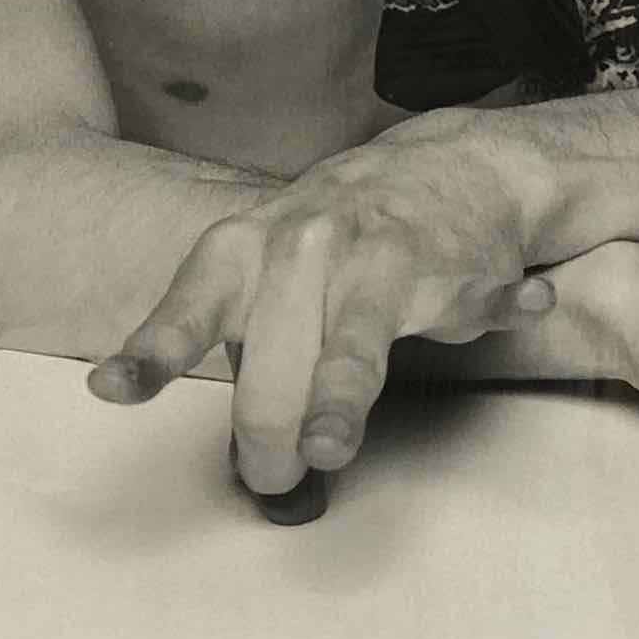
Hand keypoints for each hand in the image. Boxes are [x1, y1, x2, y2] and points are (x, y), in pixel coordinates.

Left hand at [84, 115, 552, 504]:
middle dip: (266, 436)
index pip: (191, 304)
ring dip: (338, 400)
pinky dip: (493, 310)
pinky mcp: (442, 270)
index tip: (113, 387)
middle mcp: (304, 245)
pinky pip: (463, 307)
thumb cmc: (342, 230)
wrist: (447, 165)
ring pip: (349, 347)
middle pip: (271, 364)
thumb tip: (231, 437)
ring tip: (327, 445)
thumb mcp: (270, 258)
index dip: (151, 352)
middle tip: (274, 473)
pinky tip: (524, 306)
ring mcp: (373, 255)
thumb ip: (241, 335)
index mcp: (250, 247)